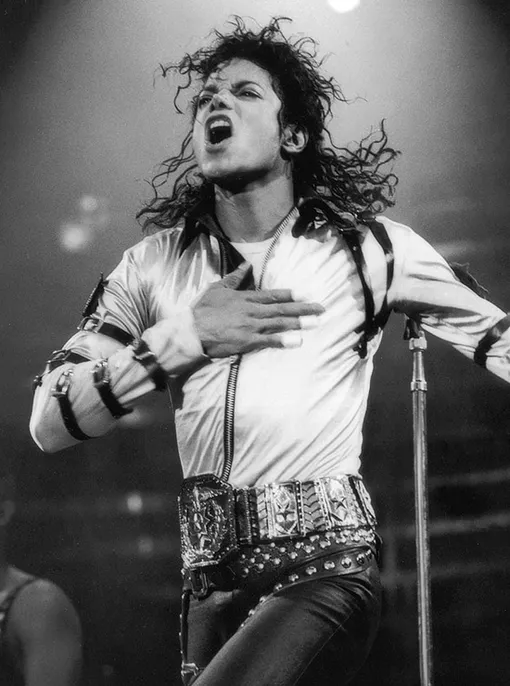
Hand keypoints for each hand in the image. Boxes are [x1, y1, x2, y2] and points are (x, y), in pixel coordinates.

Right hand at [193, 263, 324, 357]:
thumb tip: (246, 264)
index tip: (305, 294)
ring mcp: (251, 326)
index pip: (272, 295)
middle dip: (303, 309)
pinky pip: (268, 341)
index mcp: (246, 298)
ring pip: (279, 323)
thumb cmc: (202, 310)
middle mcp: (252, 311)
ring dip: (298, 323)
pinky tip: (297, 341)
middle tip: (321, 309)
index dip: (290, 295)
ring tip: (315, 323)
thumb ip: (235, 277)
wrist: (192, 330)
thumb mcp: (218, 288)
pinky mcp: (247, 341)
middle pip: (282, 309)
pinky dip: (283, 340)